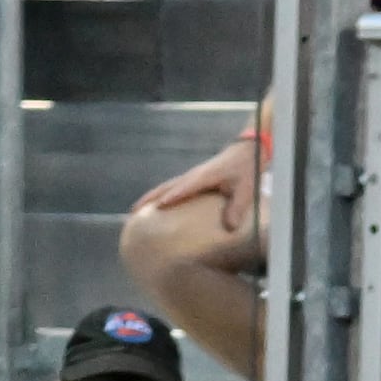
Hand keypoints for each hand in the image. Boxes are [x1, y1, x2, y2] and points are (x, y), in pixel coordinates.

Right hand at [132, 133, 258, 233]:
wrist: (246, 152)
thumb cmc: (246, 170)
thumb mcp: (246, 189)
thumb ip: (237, 207)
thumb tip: (230, 228)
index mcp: (203, 177)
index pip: (183, 188)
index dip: (172, 197)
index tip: (158, 207)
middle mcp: (193, 176)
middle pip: (166, 187)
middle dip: (150, 198)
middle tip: (134, 212)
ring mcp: (191, 177)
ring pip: (166, 187)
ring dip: (150, 197)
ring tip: (136, 211)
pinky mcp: (193, 180)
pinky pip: (172, 188)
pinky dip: (161, 195)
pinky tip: (155, 206)